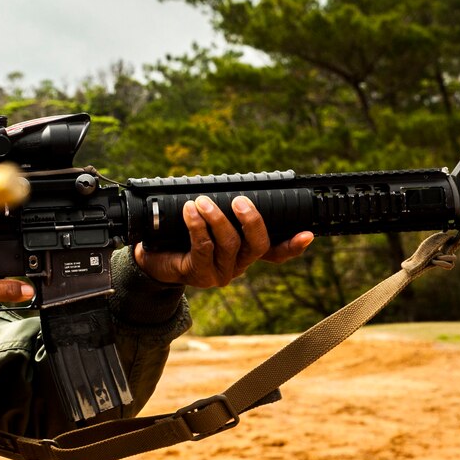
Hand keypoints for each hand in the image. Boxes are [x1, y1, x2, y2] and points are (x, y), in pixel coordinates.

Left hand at [134, 195, 312, 287]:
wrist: (151, 257)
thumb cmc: (180, 234)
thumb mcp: (204, 220)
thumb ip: (222, 207)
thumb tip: (233, 184)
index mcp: (245, 252)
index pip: (276, 252)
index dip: (293, 246)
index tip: (307, 234)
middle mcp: (238, 265)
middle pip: (258, 246)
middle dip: (251, 221)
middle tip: (240, 200)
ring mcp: (220, 273)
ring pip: (230, 245)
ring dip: (216, 219)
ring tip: (202, 201)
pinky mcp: (200, 274)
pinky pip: (204, 248)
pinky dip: (197, 226)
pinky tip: (190, 212)